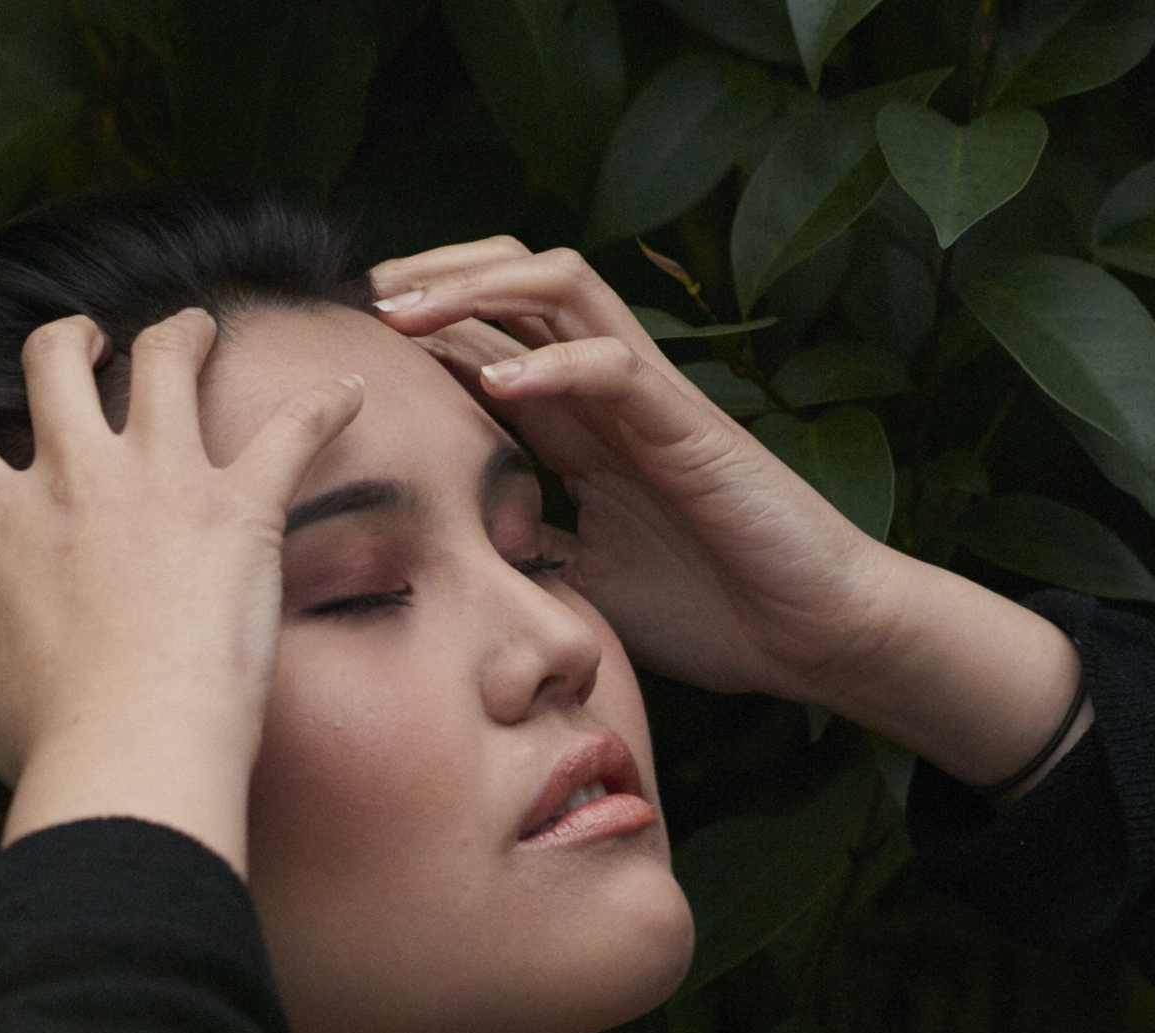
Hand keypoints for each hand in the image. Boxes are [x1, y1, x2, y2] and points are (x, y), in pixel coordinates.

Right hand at [0, 309, 364, 865]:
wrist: (133, 759)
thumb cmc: (46, 740)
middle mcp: (74, 476)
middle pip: (56, 358)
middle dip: (71, 339)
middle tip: (92, 347)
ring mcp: (161, 481)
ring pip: (164, 354)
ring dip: (179, 332)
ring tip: (195, 331)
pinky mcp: (240, 508)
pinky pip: (294, 430)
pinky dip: (328, 404)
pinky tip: (351, 389)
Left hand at [367, 239, 890, 708]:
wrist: (810, 632)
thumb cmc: (715, 610)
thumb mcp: (589, 586)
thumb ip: (531, 553)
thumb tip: (453, 564)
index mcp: (581, 427)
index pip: (488, 342)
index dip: (418, 331)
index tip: (345, 345)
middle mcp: (610, 392)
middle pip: (514, 284)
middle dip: (432, 278)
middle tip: (359, 301)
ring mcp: (650, 396)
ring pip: (559, 288)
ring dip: (477, 289)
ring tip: (408, 311)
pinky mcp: (688, 422)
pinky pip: (612, 365)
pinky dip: (552, 366)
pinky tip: (497, 384)